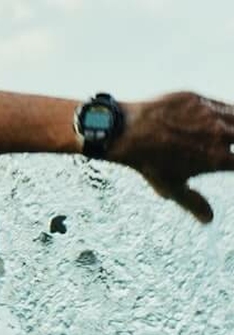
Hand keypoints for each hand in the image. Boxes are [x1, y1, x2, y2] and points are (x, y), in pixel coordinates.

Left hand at [112, 92, 233, 222]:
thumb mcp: (171, 187)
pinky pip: (221, 104)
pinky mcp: (199, 99)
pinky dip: (226, 111)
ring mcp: (210, 114)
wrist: (126, 132)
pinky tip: (224, 118)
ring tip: (229, 134)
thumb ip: (193, 202)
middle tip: (230, 149)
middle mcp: (219, 134)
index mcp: (217, 159)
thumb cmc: (148, 162)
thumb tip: (209, 219)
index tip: (231, 164)